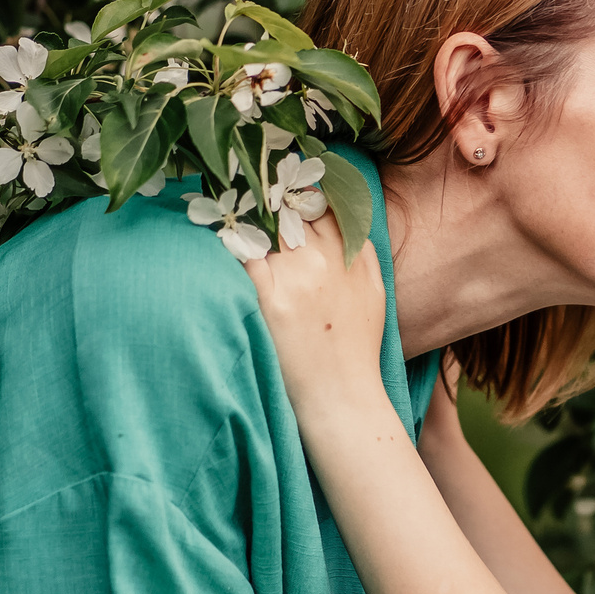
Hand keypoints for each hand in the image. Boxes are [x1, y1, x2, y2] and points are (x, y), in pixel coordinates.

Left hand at [241, 209, 391, 426]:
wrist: (341, 396)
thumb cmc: (356, 347)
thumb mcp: (374, 291)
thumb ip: (362, 251)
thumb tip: (342, 220)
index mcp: (350, 254)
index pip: (320, 205)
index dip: (297, 197)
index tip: (280, 197)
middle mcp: (324, 259)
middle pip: (287, 211)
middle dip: (267, 204)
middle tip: (244, 198)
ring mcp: (296, 279)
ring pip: (262, 228)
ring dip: (244, 221)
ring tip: (223, 215)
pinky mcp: (269, 300)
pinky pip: (242, 257)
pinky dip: (230, 245)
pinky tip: (219, 241)